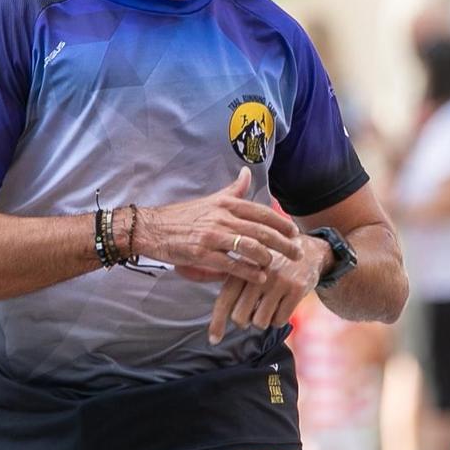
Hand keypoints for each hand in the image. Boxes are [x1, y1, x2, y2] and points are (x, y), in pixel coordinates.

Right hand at [132, 167, 299, 280]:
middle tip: (297, 253)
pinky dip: (249, 272)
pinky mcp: (202, 254)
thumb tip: (247, 172)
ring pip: (250, 247)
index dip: (280, 223)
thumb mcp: (210, 199)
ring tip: (277, 266)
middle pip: (261, 231)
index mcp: (225, 204)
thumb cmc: (183, 216)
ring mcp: (212, 236)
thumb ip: (233, 190)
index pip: (260, 212)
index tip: (294, 232)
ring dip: (268, 258)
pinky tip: (259, 277)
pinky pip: (231, 264)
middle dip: (283, 243)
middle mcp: (221, 218)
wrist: (152, 228)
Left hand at [209, 232, 323, 343]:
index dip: (217, 323)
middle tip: (252, 314)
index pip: (224, 300)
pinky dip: (279, 320)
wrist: (310, 250)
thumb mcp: (252, 266)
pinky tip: (282, 306)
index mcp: (244, 268)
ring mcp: (278, 282)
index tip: (214, 340)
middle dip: (244, 321)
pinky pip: (280, 321)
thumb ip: (235, 286)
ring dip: (263, 321)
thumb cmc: (273, 265)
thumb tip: (219, 318)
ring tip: (269, 307)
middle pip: (240, 317)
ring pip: (260, 322)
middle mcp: (259, 275)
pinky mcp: (296, 289)